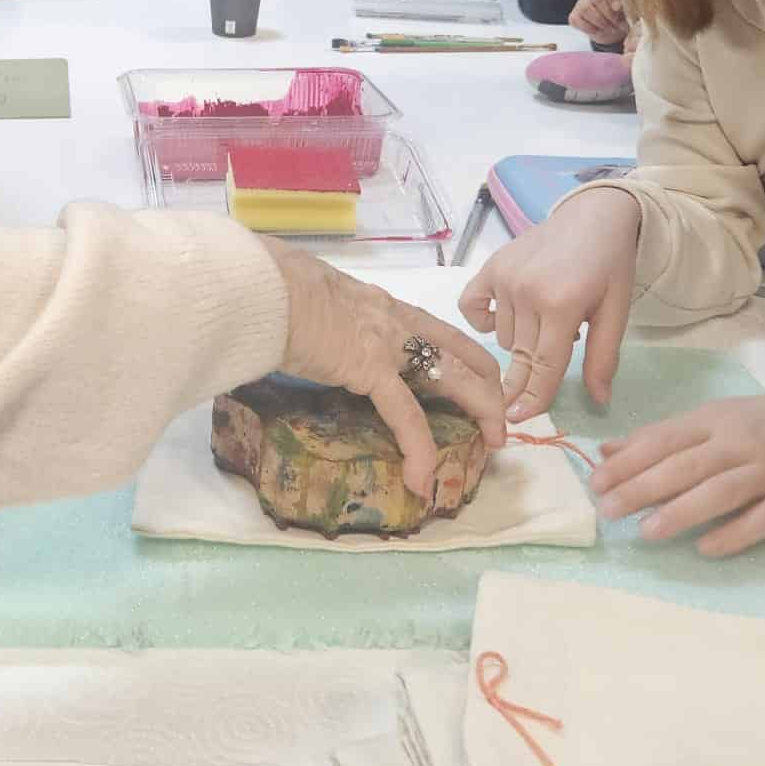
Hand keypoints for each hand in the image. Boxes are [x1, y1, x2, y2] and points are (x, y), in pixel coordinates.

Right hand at [268, 238, 504, 498]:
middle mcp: (398, 321)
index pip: (443, 334)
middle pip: (466, 354)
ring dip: (482, 413)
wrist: (264, 287)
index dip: (470, 362)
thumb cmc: (278, 290)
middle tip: (500, 424)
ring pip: (456, 378)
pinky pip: (406, 415)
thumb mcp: (320, 302)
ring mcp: (388, 344)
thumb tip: (320, 340)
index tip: (480, 388)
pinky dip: (420, 449)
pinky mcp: (370, 367)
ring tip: (492, 446)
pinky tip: (422, 478)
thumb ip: (334, 322)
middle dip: (491, 390)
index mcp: (386, 306)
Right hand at [459, 187, 641, 419]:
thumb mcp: (617, 311)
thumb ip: (605, 357)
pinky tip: (503, 320)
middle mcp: (528, 292)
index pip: (545, 365)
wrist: (593, 214)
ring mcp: (505, 278)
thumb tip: (598, 401)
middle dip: (520, 383)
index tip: (519, 421)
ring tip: (545, 328)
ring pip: (503, 337)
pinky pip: (472, 307)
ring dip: (520, 344)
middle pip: (520, 356)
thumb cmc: (610, 265)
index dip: (534, 397)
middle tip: (516, 406)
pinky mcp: (491, 267)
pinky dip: (482, 320)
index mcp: (563, 304)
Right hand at [569, 0, 630, 45]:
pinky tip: (599, 29)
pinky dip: (589, 28)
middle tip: (618, 24)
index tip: (618, 8)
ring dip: (600, 22)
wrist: (618, 29)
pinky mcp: (575, 14)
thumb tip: (619, 7)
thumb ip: (630, 6)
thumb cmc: (627, 16)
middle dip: (609, 15)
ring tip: (611, 27)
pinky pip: (577, 19)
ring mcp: (583, 0)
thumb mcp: (633, 9)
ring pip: (586, 8)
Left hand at [591, 381, 764, 555]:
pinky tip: (704, 548)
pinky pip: (762, 521)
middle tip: (608, 510)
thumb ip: (661, 436)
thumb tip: (606, 451)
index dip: (628, 461)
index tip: (596, 483)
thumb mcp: (712, 418)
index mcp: (715, 419)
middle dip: (643, 487)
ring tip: (646, 532)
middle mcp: (741, 443)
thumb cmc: (760, 423)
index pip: (664, 439)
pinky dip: (734, 535)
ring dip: (682, 512)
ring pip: (722, 492)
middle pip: (687, 466)